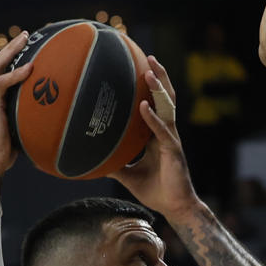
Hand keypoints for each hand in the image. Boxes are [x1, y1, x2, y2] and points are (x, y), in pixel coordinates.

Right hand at [0, 31, 32, 196]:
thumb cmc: (5, 153)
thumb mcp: (19, 130)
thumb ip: (28, 118)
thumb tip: (51, 118)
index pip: (0, 72)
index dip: (11, 58)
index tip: (25, 48)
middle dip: (11, 47)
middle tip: (26, 34)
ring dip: (11, 50)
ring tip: (25, 39)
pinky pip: (2, 83)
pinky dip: (16, 74)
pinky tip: (30, 68)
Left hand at [113, 56, 198, 219]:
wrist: (174, 208)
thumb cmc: (155, 191)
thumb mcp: (128, 175)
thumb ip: (114, 164)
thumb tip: (91, 159)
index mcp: (158, 135)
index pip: (157, 104)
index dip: (152, 86)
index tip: (141, 66)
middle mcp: (166, 132)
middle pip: (166, 98)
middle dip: (160, 77)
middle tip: (150, 57)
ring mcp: (171, 140)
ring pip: (167, 108)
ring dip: (159, 89)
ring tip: (149, 72)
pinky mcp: (173, 151)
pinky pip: (162, 131)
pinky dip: (152, 118)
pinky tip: (144, 106)